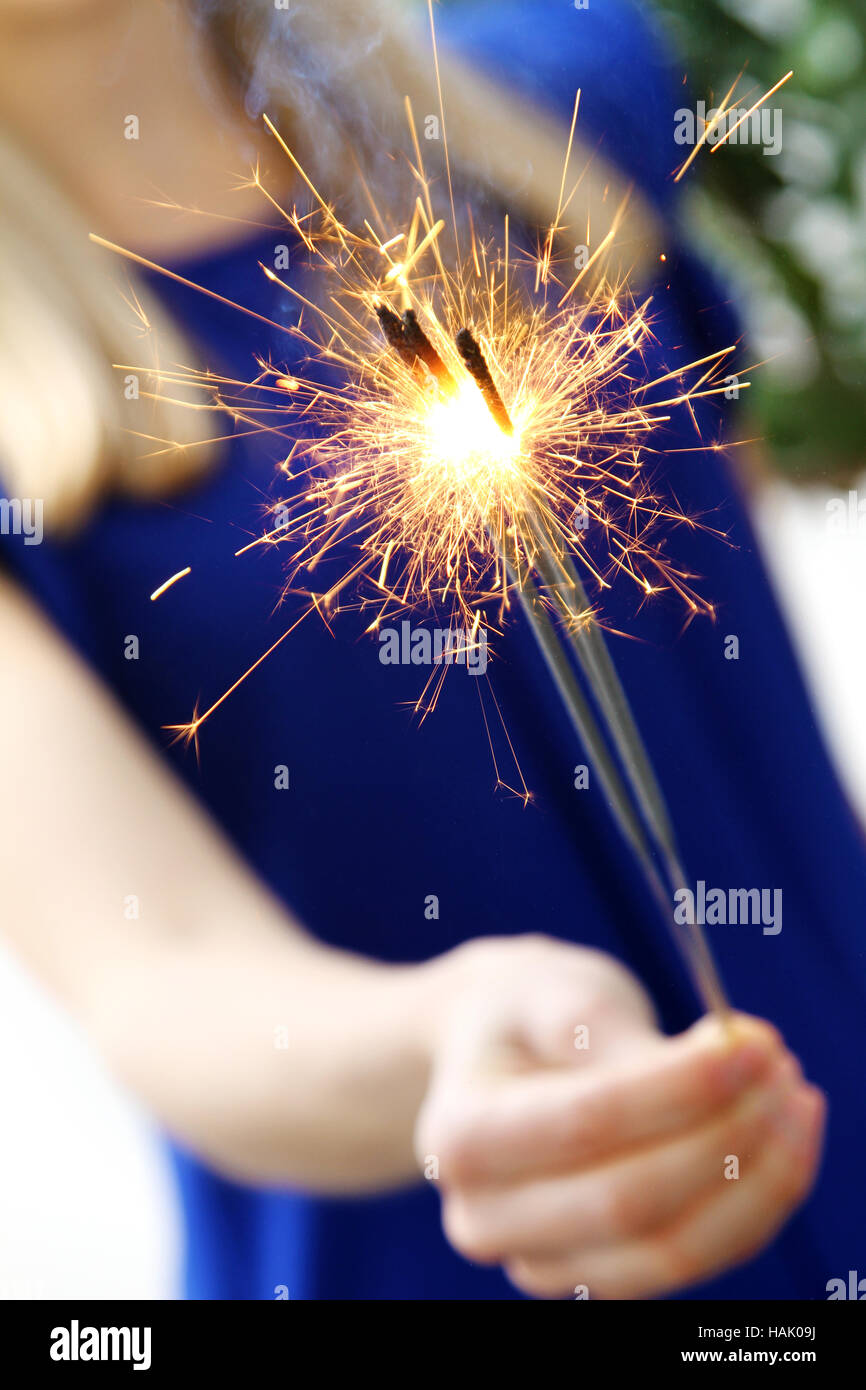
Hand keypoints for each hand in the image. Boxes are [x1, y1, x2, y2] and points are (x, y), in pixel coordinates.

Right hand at [417, 935, 824, 1297]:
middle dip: (725, 1133)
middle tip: (779, 1064)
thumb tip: (718, 1070)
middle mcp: (484, 1217)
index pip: (585, 1123)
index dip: (679, 1088)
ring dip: (754, 1180)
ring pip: (669, 1250)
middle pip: (628, 1201)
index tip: (751, 1042)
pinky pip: (691, 1260)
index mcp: (457, 1134)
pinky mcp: (597, 1276)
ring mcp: (538, 1260)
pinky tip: (781, 1138)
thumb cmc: (527, 1012)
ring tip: (790, 1099)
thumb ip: (617, 1032)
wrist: (496, 1056)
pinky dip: (751, 1204)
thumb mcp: (553, 989)